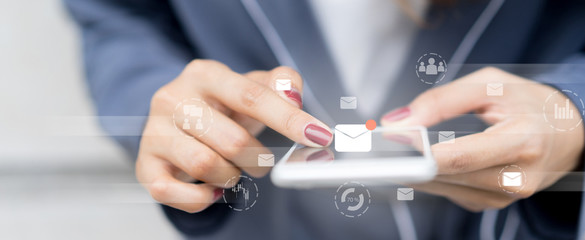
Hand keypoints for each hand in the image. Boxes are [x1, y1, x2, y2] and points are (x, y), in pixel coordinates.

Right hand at [136, 60, 332, 212]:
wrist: (175, 120)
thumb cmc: (221, 106)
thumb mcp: (251, 86)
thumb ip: (282, 84)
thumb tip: (295, 97)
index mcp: (205, 75)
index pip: (252, 97)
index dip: (289, 119)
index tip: (318, 137)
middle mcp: (173, 98)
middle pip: (232, 140)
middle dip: (258, 159)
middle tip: (262, 162)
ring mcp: (155, 132)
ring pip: (205, 166)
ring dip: (231, 176)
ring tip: (233, 170)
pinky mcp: (144, 165)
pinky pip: (172, 193)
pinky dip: (202, 198)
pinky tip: (213, 188)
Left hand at [381, 67, 583, 211]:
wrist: (564, 134)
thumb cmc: (526, 103)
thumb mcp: (489, 85)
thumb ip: (442, 100)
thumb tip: (398, 121)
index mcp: (522, 142)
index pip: (461, 157)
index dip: (419, 153)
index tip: (387, 143)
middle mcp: (516, 178)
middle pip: (446, 175)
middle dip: (406, 159)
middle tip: (374, 145)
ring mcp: (503, 197)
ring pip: (441, 187)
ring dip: (413, 169)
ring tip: (394, 149)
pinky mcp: (490, 204)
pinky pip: (447, 192)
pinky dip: (430, 176)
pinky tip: (424, 161)